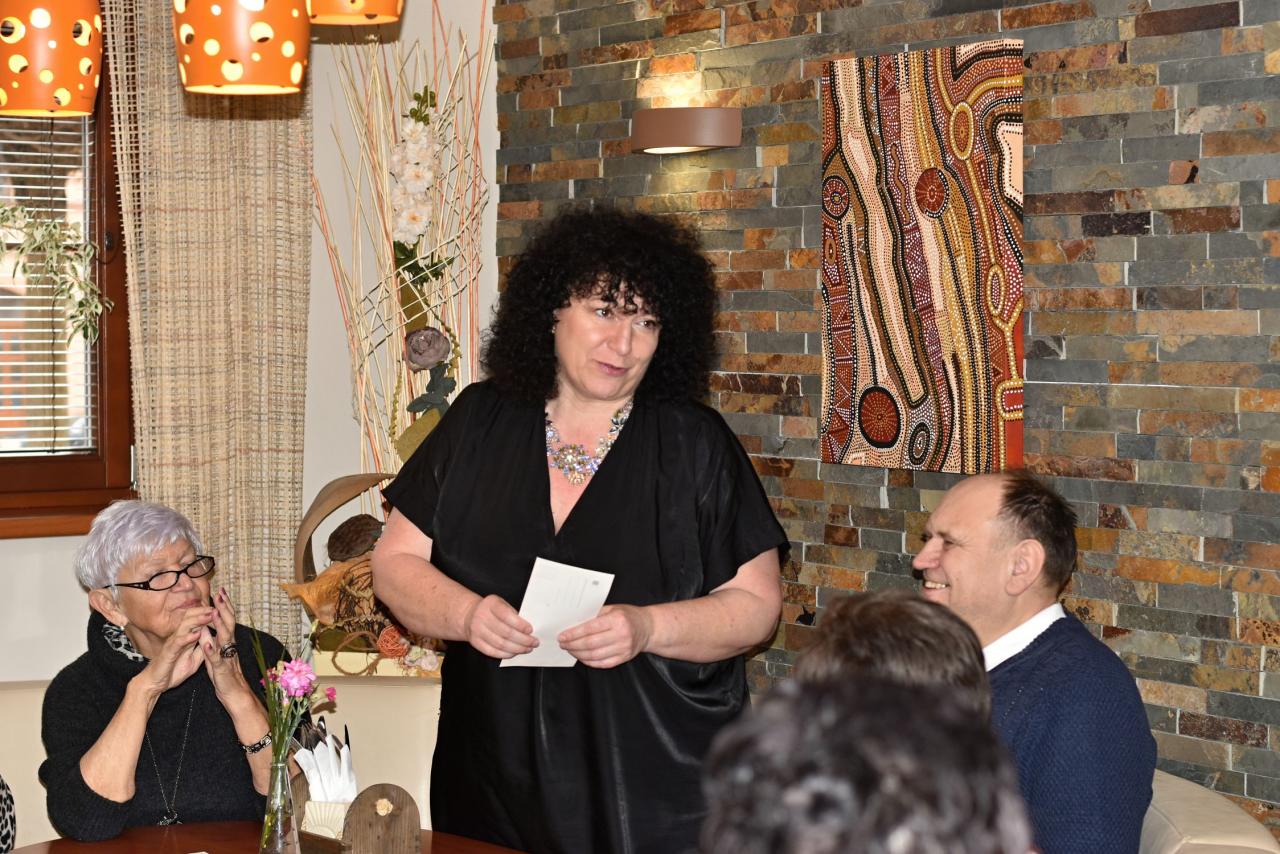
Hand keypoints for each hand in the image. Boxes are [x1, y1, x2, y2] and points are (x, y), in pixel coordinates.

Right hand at [138, 606, 212, 695]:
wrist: (155, 683)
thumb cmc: (173, 671)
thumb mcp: (193, 660)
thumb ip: (201, 649)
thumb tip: (213, 641)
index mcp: (185, 638)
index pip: (196, 620)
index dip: (207, 614)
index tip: (220, 608)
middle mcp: (179, 637)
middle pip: (190, 618)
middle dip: (204, 611)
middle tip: (217, 605)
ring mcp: (173, 644)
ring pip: (185, 627)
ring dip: (198, 620)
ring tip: (209, 615)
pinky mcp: (168, 653)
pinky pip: (178, 643)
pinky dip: (188, 637)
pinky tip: (197, 634)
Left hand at [201, 587, 254, 708]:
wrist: (235, 695)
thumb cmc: (224, 675)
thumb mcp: (214, 654)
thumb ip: (210, 640)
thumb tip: (203, 626)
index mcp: (227, 642)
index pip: (226, 620)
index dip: (224, 605)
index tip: (220, 591)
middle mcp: (230, 646)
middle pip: (229, 623)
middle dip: (224, 608)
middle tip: (220, 593)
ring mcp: (227, 657)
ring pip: (225, 638)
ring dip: (219, 624)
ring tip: (214, 612)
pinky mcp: (221, 670)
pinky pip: (217, 659)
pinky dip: (212, 650)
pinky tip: (206, 642)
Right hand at [463, 594, 537, 658]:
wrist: (470, 615)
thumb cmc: (491, 610)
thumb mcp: (501, 604)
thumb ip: (512, 613)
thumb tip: (527, 630)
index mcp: (491, 604)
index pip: (507, 615)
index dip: (520, 625)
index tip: (530, 630)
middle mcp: (482, 617)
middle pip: (506, 632)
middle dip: (523, 640)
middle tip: (534, 642)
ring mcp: (477, 631)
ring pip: (500, 644)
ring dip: (517, 649)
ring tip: (527, 649)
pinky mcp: (475, 642)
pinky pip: (493, 652)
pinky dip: (506, 654)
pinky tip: (514, 653)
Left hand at [558, 605, 652, 668]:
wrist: (648, 627)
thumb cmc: (628, 616)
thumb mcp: (612, 608)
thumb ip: (595, 615)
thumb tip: (573, 623)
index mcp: (617, 620)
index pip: (590, 628)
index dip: (573, 634)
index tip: (562, 636)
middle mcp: (621, 635)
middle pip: (590, 644)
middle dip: (573, 645)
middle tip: (563, 644)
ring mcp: (623, 648)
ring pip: (594, 655)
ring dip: (578, 654)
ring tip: (570, 650)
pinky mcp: (624, 658)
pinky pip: (602, 663)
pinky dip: (589, 661)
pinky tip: (582, 656)